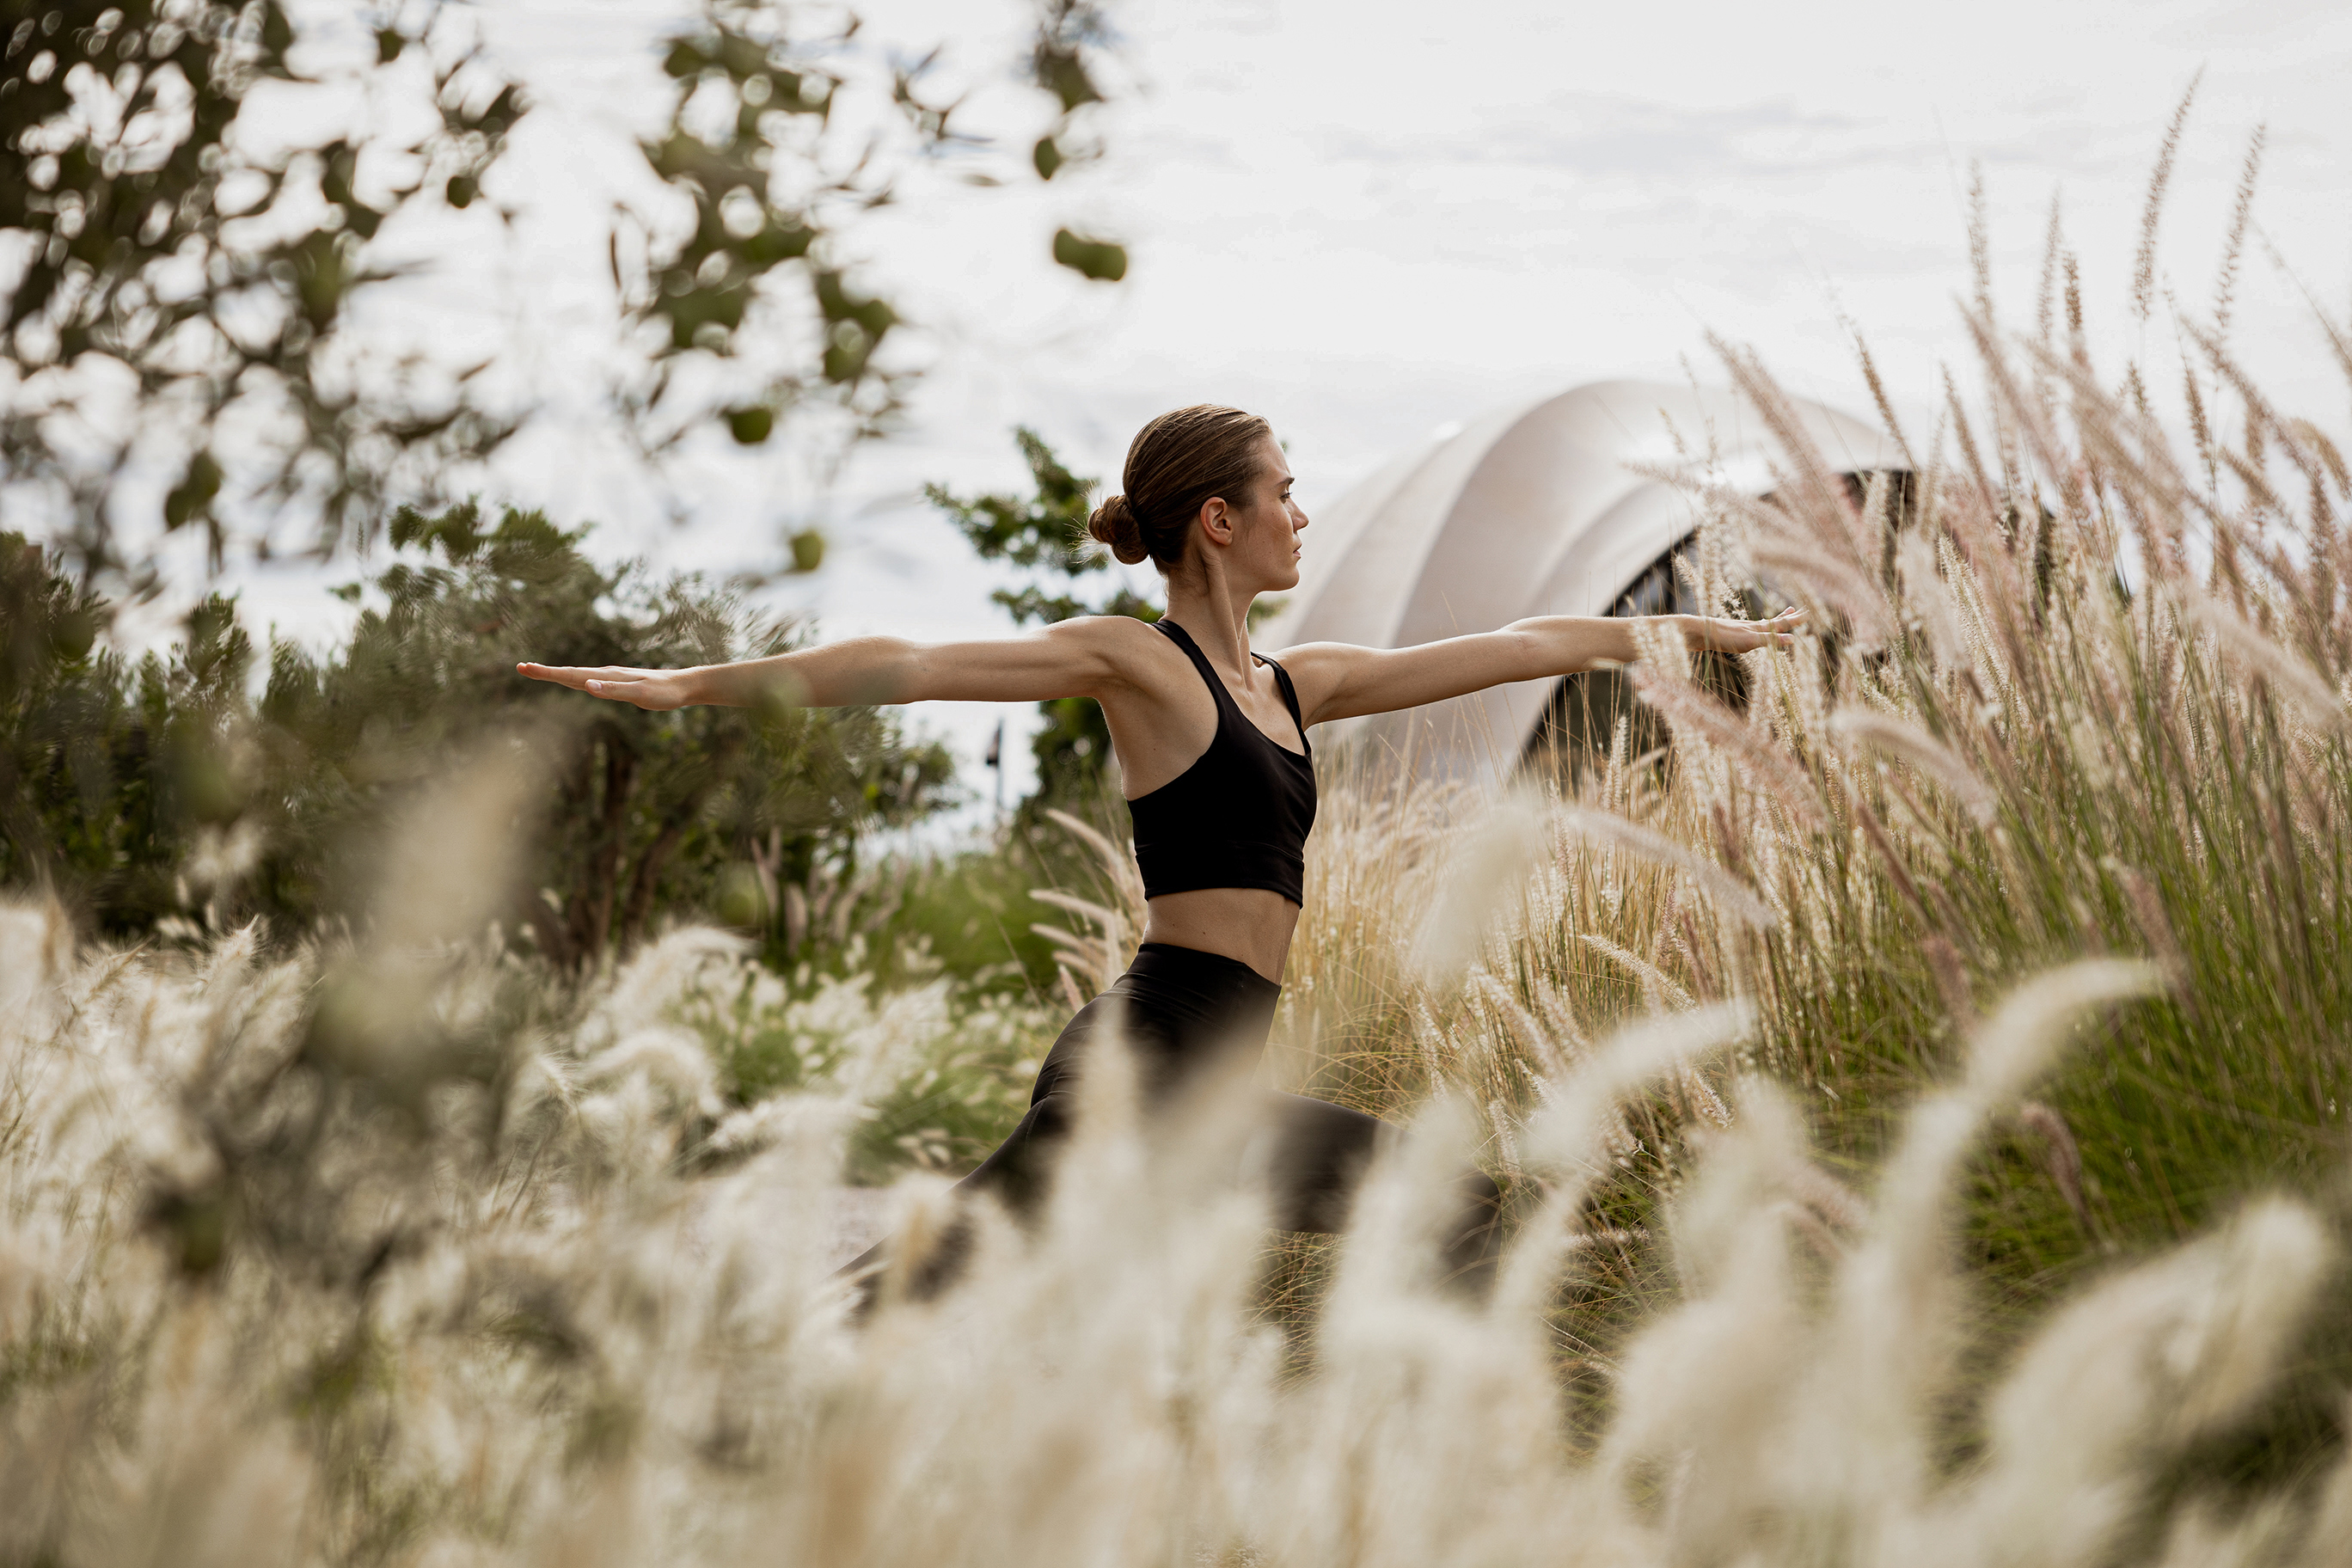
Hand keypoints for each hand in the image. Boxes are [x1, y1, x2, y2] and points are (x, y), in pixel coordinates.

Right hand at [517, 662, 697, 710]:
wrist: (683, 686)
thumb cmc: (663, 692)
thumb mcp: (639, 694)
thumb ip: (613, 690)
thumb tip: (587, 686)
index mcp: (606, 676)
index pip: (570, 675)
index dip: (546, 673)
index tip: (524, 668)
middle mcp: (605, 674)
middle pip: (569, 673)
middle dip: (544, 672)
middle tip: (521, 668)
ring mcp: (611, 677)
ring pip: (578, 676)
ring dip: (557, 674)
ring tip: (538, 672)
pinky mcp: (618, 683)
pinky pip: (590, 681)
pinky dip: (575, 680)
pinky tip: (574, 682)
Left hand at [1679, 607, 1804, 654]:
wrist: (1694, 631)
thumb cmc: (1720, 637)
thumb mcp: (1748, 641)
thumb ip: (1769, 640)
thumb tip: (1793, 640)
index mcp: (1755, 628)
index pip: (1780, 624)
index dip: (1793, 621)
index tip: (1807, 613)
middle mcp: (1748, 626)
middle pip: (1772, 622)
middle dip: (1787, 618)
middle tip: (1799, 610)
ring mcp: (1737, 629)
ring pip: (1760, 625)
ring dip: (1772, 622)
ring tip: (1780, 616)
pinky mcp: (1726, 634)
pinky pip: (1746, 632)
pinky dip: (1755, 630)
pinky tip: (1748, 631)